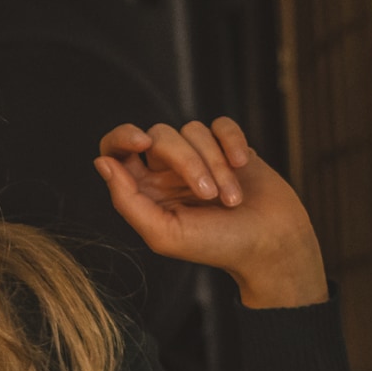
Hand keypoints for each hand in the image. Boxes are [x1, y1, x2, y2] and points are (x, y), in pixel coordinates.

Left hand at [95, 117, 325, 306]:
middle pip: (161, 136)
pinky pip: (221, 125)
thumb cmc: (216, 246)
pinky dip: (232, 142)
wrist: (270, 245)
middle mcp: (167, 171)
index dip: (122, 137)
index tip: (141, 141)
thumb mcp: (163, 233)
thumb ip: (126, 200)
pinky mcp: (229, 146)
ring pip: (193, 130)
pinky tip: (243, 165)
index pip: (117, 150)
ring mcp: (200, 156)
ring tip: (232, 199)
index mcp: (145, 190)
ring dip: (215, 163)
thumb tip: (102, 162)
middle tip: (208, 194)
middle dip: (186, 161)